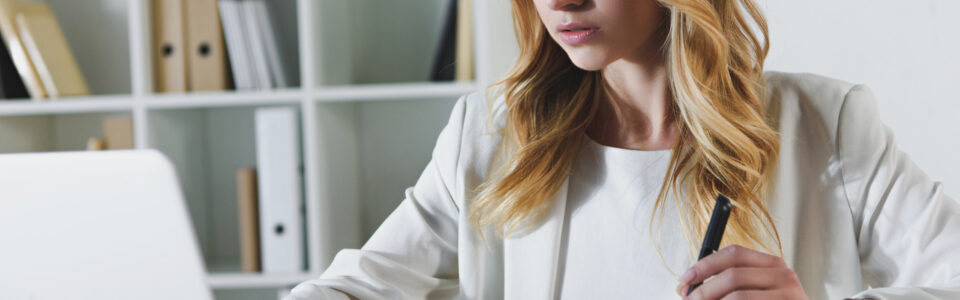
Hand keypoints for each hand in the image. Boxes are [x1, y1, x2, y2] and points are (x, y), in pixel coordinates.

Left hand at [675, 245, 808, 299]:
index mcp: (772, 264)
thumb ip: (732, 282)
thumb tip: (689, 288)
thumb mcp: (758, 288)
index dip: (704, 265)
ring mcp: (789, 295)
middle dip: (703, 291)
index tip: (684, 280)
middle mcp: (783, 275)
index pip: (733, 253)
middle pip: (732, 276)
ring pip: (737, 297)